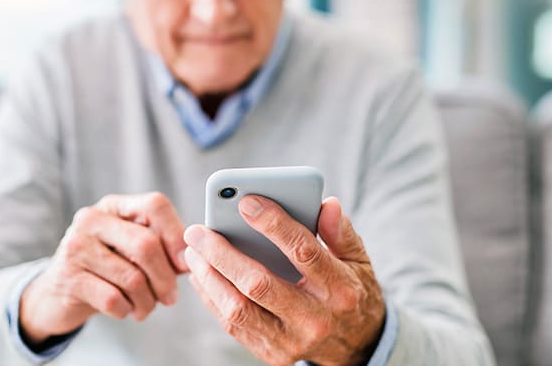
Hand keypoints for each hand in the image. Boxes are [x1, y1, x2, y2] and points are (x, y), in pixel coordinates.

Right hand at [19, 192, 188, 344]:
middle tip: (170, 297)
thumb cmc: (106, 268)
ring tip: (145, 307)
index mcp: (114, 206)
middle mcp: (92, 219)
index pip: (155, 205)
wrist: (57, 292)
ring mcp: (76, 247)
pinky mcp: (68, 278)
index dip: (176, 235)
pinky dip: (126, 310)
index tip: (183, 263)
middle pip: (146, 244)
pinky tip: (124, 309)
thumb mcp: (130, 248)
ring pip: (132, 277)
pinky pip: (113, 299)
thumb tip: (190, 259)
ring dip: (147, 301)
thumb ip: (161, 246)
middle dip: (165, 277)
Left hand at [184, 196, 384, 365]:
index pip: (303, 251)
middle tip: (197, 230)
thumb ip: (341, 232)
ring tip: (193, 251)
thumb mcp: (358, 261)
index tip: (245, 201)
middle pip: (259, 283)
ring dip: (209, 277)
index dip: (273, 224)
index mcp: (339, 289)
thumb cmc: (351, 292)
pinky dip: (212, 298)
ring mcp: (291, 341)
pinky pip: (233, 325)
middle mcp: (314, 318)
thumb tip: (327, 204)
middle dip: (222, 253)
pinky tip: (202, 274)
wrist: (356, 346)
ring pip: (238, 309)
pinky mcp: (272, 354)